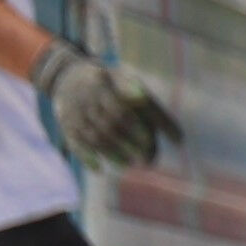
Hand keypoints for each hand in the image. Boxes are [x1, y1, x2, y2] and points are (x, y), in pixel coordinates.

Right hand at [37, 39, 177, 170]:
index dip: (136, 127)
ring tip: (128, 164)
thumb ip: (155, 112)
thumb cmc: (112, 85)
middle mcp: (87, 95)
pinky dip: (86, 157)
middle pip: (109, 124)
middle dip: (128, 143)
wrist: (68, 76)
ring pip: (93, 135)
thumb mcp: (134, 88)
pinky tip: (99, 169)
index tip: (151, 142)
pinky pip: (74, 142)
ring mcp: (74, 110)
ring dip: (111, 152)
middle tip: (146, 160)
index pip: (122, 108)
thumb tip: (180, 141)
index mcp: (105, 82)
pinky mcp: (65, 124)